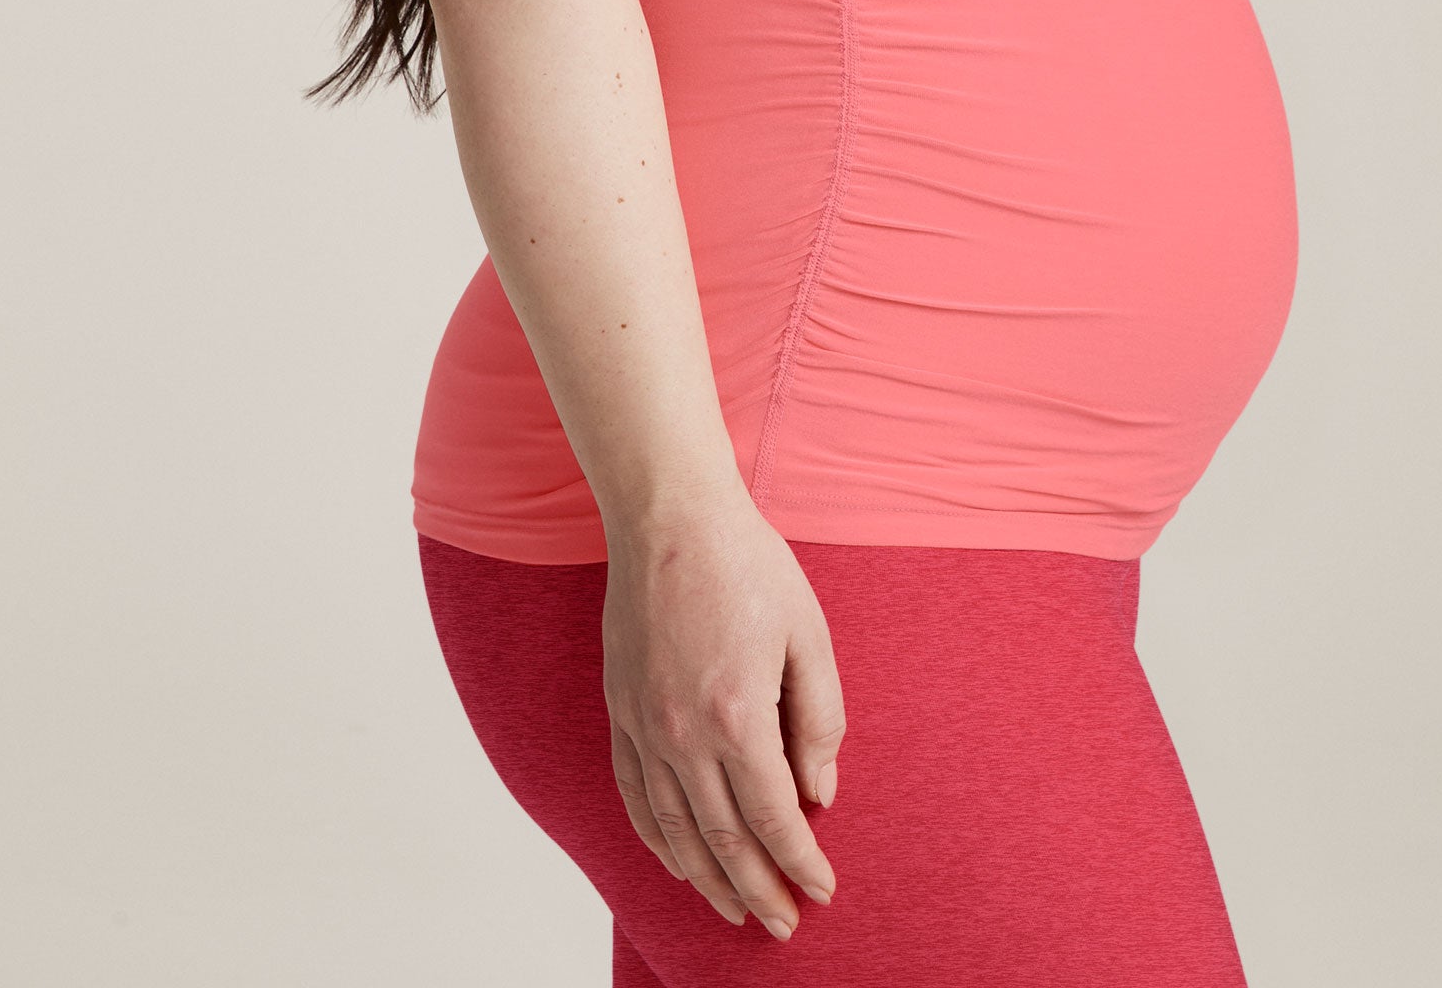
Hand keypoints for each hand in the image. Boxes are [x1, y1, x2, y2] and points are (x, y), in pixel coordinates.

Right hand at [602, 495, 843, 938]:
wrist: (670, 516)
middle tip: (782, 925)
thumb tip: (820, 793)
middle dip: (757, 889)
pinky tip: (676, 860)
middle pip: (722, 838)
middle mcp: (683, 732)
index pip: (774, 816)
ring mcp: (643, 724)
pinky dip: (656, 838)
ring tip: (734, 909)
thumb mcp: (808, 634)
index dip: (799, 861)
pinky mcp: (620, 709)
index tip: (821, 890)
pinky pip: (634, 794)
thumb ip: (819, 719)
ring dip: (705, 877)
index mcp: (738, 714)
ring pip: (673, 828)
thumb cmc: (747, 564)